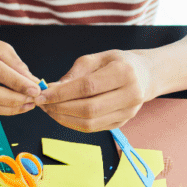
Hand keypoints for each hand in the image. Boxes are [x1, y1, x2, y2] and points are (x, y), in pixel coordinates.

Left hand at [37, 50, 152, 131]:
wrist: (145, 75)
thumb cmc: (118, 63)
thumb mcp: (97, 58)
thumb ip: (74, 74)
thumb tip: (51, 88)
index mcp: (124, 73)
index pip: (87, 87)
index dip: (61, 93)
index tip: (41, 94)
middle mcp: (130, 95)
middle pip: (88, 109)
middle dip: (59, 107)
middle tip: (41, 103)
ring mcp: (128, 112)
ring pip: (89, 123)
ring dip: (63, 118)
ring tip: (48, 109)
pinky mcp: (121, 123)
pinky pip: (92, 128)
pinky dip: (72, 123)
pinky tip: (60, 114)